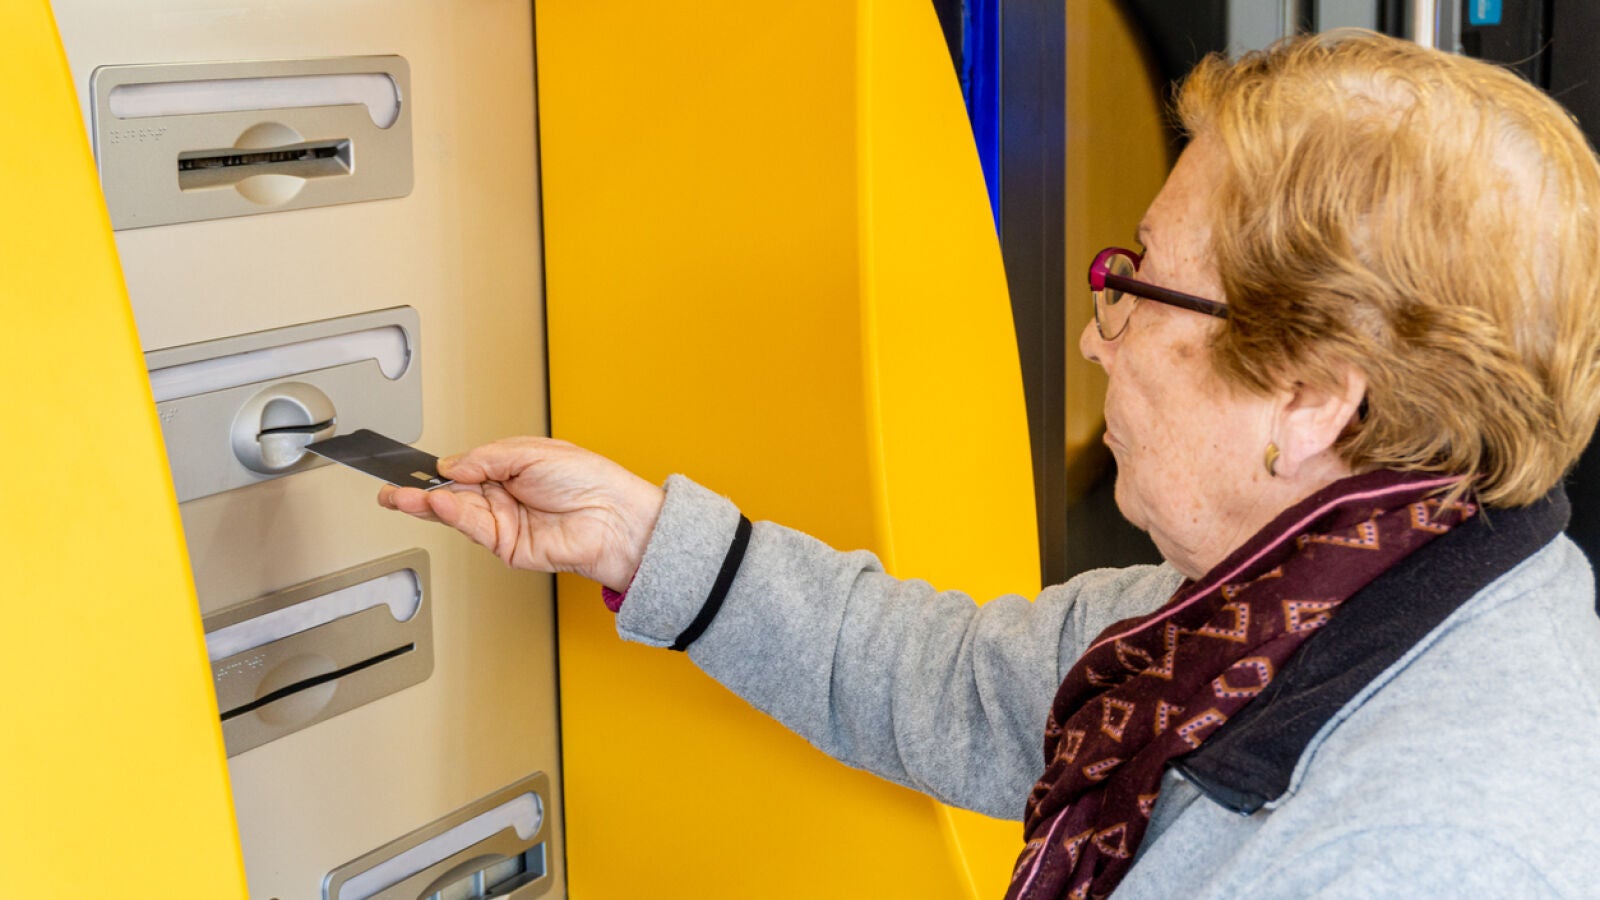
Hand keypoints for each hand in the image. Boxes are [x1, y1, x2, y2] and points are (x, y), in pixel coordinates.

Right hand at [377, 437, 664, 590]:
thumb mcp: (533, 451)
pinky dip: (453, 515)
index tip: (405, 466)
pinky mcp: (507, 546)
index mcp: (509, 469)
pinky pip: (473, 529)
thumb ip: (487, 458)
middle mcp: (503, 496)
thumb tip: (451, 465)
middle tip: (388, 488)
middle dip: (417, 491)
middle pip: (450, 494)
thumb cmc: (590, 480)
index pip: (461, 469)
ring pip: (454, 514)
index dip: (433, 469)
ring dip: (426, 504)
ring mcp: (503, 522)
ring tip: (401, 496)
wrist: (615, 518)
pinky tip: (439, 503)